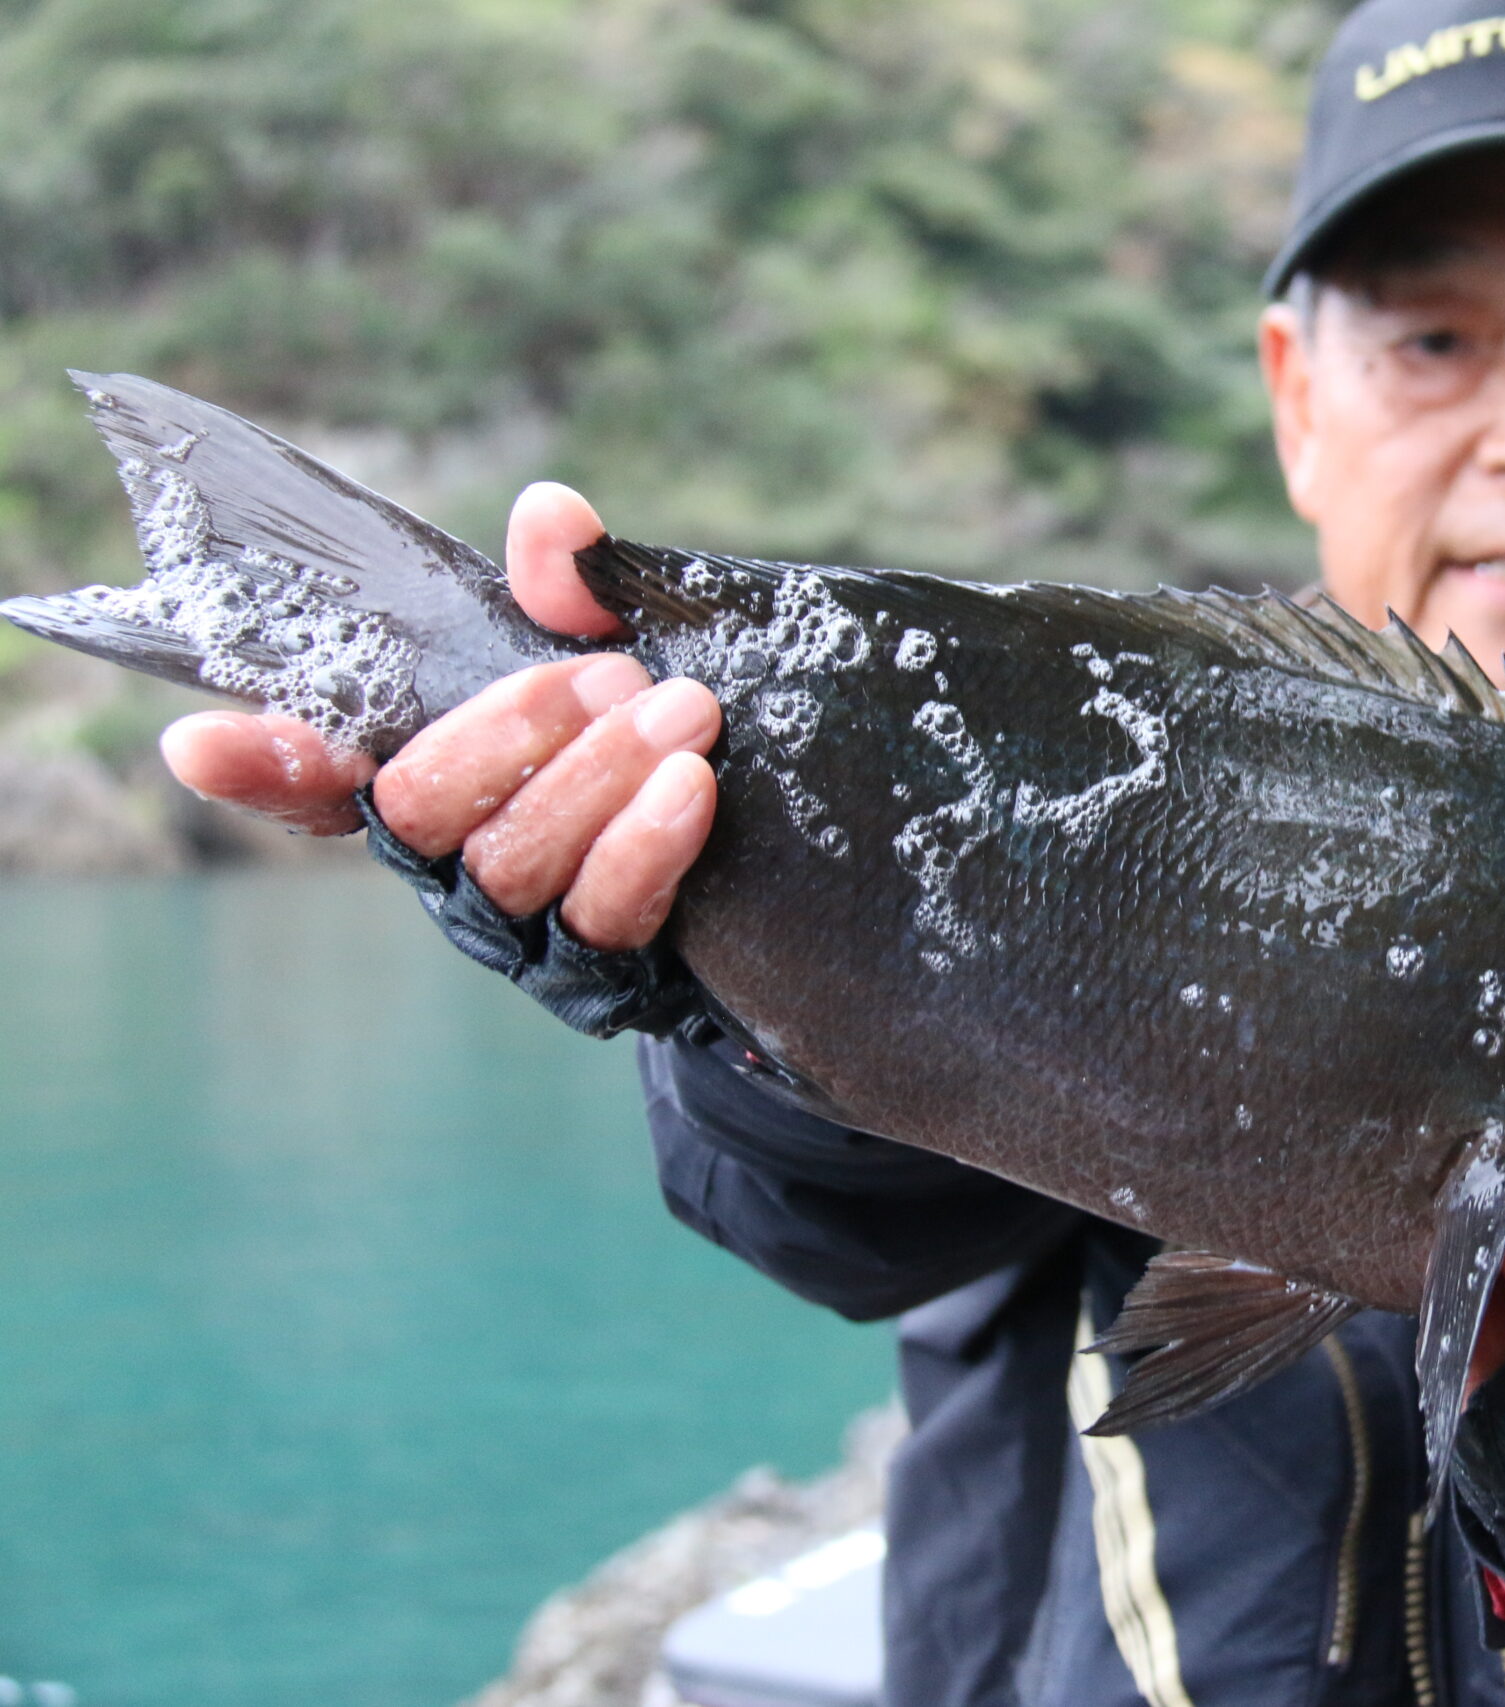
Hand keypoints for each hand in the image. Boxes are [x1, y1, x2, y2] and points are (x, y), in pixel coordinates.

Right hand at [158, 484, 721, 949]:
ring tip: (679, 710)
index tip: (197, 740)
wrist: (772, 863)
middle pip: (425, 811)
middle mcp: (451, 864)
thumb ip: (569, 590)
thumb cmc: (661, 739)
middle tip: (610, 672)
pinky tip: (689, 786)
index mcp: (431, 784)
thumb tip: (549, 515)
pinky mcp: (601, 971)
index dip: (256, 762)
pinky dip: (645, 845)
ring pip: (513, 862)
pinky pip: (603, 916)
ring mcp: (519, 929)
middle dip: (514, 732)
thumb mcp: (620, 652)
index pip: (315, 778)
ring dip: (597, 776)